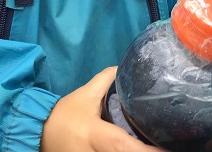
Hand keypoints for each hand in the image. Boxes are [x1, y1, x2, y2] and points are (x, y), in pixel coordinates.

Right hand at [40, 66, 164, 151]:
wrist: (39, 133)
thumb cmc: (65, 115)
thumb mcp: (84, 95)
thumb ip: (104, 80)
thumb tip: (122, 67)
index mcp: (95, 135)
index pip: (123, 146)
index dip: (147, 151)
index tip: (167, 148)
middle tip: (171, 148)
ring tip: (160, 149)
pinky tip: (143, 150)